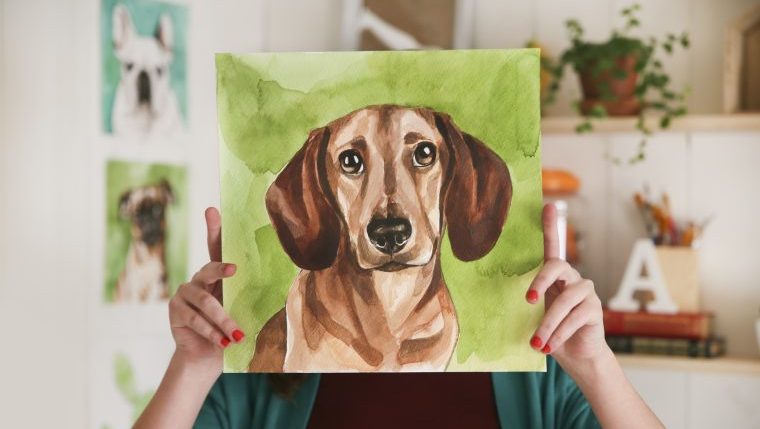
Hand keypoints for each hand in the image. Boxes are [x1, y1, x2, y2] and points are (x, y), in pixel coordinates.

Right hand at [168, 207, 243, 373]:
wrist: (207, 355)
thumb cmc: (229, 330)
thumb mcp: (240, 310)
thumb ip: (245, 296)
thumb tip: (278, 286)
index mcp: (216, 275)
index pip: (215, 247)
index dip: (213, 228)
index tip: (212, 210)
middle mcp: (198, 279)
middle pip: (209, 269)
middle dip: (221, 269)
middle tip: (233, 269)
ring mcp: (184, 293)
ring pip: (206, 302)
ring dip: (224, 320)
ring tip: (237, 336)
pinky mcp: (175, 310)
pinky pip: (195, 319)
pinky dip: (212, 332)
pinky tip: (223, 342)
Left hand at [526, 203, 606, 365]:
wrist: (576, 356)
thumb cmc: (548, 331)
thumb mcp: (533, 314)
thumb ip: (524, 302)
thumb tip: (491, 297)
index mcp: (555, 275)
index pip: (553, 246)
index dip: (551, 226)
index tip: (548, 206)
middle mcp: (572, 277)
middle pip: (556, 266)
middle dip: (540, 281)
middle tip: (528, 299)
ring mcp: (585, 291)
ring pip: (564, 300)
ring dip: (547, 323)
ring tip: (536, 342)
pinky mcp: (594, 308)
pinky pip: (574, 318)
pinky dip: (558, 334)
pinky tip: (548, 347)